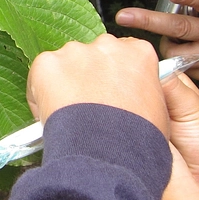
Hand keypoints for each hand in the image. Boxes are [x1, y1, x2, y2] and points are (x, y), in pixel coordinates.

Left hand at [26, 35, 166, 133]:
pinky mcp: (47, 63)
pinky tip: (51, 115)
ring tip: (69, 114)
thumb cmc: (136, 140)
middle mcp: (107, 45)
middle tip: (88, 105)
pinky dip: (41, 93)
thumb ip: (145, 93)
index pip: (125, 54)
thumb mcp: (158, 112)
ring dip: (66, 83)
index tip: (110, 92)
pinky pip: (41, 76)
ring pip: (66, 63)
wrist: (108, 154)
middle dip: (89, 76)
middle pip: (94, 55)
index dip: (115, 76)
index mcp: (139, 53)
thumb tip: (136, 100)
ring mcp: (75, 52)